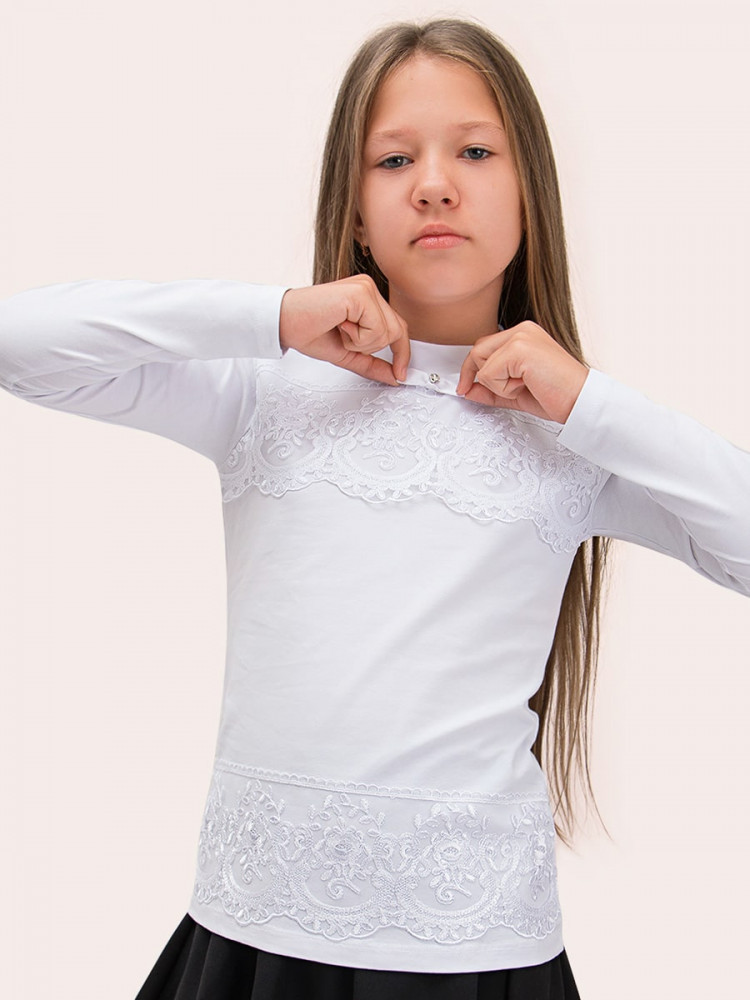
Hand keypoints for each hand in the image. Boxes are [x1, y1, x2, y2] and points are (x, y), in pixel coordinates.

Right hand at [279, 275, 409, 385]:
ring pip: (387, 332)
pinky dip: (357, 337)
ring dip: (361, 343)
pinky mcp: (361, 293)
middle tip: (344, 339)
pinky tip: (339, 325)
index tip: (401, 375)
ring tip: (339, 330)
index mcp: (367, 298)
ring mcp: (366, 288)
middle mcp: (369, 289)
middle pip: (396, 331)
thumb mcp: (348, 354)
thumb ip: (372, 364)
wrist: (283, 322)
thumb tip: (394, 377)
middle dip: (370, 347)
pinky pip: (376, 328)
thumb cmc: (308, 331)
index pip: (397, 327)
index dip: (402, 353)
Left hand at [456, 321, 588, 422]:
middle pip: (477, 351)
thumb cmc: (558, 396)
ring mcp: (521, 337)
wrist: (581, 402)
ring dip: (497, 385)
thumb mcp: (516, 393)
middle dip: (481, 377)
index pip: (484, 347)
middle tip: (504, 392)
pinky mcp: (520, 349)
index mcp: (524, 335)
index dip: (473, 369)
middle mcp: (522, 331)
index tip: (467, 387)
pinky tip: (526, 386)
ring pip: (481, 363)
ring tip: (524, 386)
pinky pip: (489, 373)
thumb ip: (491, 389)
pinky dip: (503, 388)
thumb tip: (468, 389)